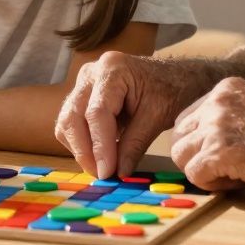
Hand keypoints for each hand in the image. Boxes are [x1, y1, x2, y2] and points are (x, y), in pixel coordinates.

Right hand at [54, 52, 209, 178]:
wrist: (176, 76)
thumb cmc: (172, 89)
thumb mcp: (158, 116)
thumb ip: (136, 144)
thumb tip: (119, 173)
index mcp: (113, 69)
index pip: (97, 113)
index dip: (99, 146)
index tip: (107, 173)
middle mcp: (91, 72)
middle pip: (73, 116)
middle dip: (85, 151)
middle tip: (103, 175)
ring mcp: (83, 82)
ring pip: (67, 121)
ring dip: (81, 149)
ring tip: (104, 167)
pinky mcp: (82, 95)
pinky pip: (71, 122)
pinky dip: (81, 142)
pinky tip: (101, 153)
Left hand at [171, 77, 244, 191]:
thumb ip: (231, 117)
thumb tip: (206, 142)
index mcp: (225, 89)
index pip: (187, 118)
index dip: (199, 143)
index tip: (223, 154)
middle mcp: (216, 102)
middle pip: (178, 136)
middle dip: (195, 157)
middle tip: (225, 168)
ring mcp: (215, 126)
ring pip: (181, 156)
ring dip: (203, 171)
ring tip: (234, 175)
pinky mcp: (219, 152)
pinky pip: (194, 175)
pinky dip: (212, 185)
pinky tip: (239, 182)